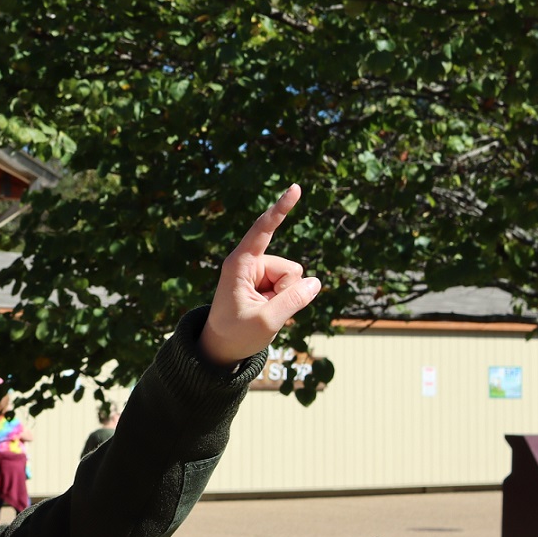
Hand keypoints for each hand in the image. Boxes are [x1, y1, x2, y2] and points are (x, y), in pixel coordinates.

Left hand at [197, 185, 321, 366]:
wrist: (221, 348)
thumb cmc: (236, 334)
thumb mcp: (266, 321)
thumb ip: (293, 301)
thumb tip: (316, 282)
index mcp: (239, 264)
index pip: (263, 230)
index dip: (281, 209)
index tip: (296, 188)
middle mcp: (249, 263)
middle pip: (290, 268)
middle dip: (287, 290)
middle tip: (262, 311)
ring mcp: (259, 272)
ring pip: (294, 278)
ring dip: (285, 297)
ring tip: (262, 311)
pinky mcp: (266, 282)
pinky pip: (292, 287)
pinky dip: (286, 300)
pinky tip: (267, 310)